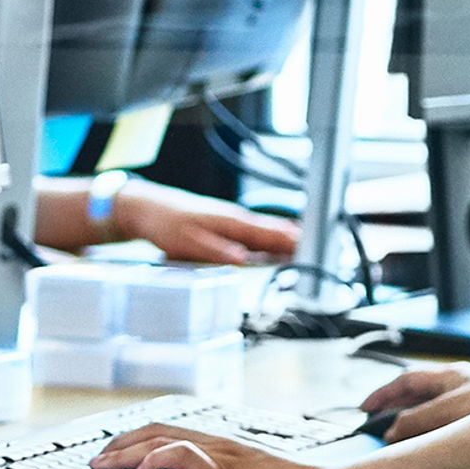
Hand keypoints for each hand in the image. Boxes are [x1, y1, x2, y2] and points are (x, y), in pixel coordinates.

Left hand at [85, 420, 343, 468]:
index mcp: (221, 447)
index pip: (169, 434)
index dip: (137, 440)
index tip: (114, 452)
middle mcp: (216, 444)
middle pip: (156, 432)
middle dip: (120, 444)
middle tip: (95, 459)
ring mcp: (219, 455)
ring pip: (160, 441)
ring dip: (125, 453)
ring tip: (102, 465)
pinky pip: (182, 456)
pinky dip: (156, 460)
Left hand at [116, 183, 298, 266]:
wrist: (145, 208)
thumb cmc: (165, 223)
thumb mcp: (188, 242)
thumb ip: (217, 251)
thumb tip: (243, 260)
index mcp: (232, 222)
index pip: (271, 234)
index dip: (294, 242)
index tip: (316, 250)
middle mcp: (235, 221)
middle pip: (274, 233)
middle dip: (298, 243)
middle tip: (323, 254)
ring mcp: (230, 223)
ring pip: (265, 235)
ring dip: (285, 244)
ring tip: (308, 254)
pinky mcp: (222, 228)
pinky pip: (252, 238)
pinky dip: (267, 244)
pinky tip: (273, 251)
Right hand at [358, 364, 469, 439]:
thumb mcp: (449, 412)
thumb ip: (416, 422)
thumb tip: (392, 433)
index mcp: (453, 376)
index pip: (407, 381)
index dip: (382, 395)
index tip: (365, 409)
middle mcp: (468, 387)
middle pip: (423, 397)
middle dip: (400, 413)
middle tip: (382, 430)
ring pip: (441, 416)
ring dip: (422, 430)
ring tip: (409, 449)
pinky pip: (458, 432)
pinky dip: (443, 442)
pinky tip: (444, 457)